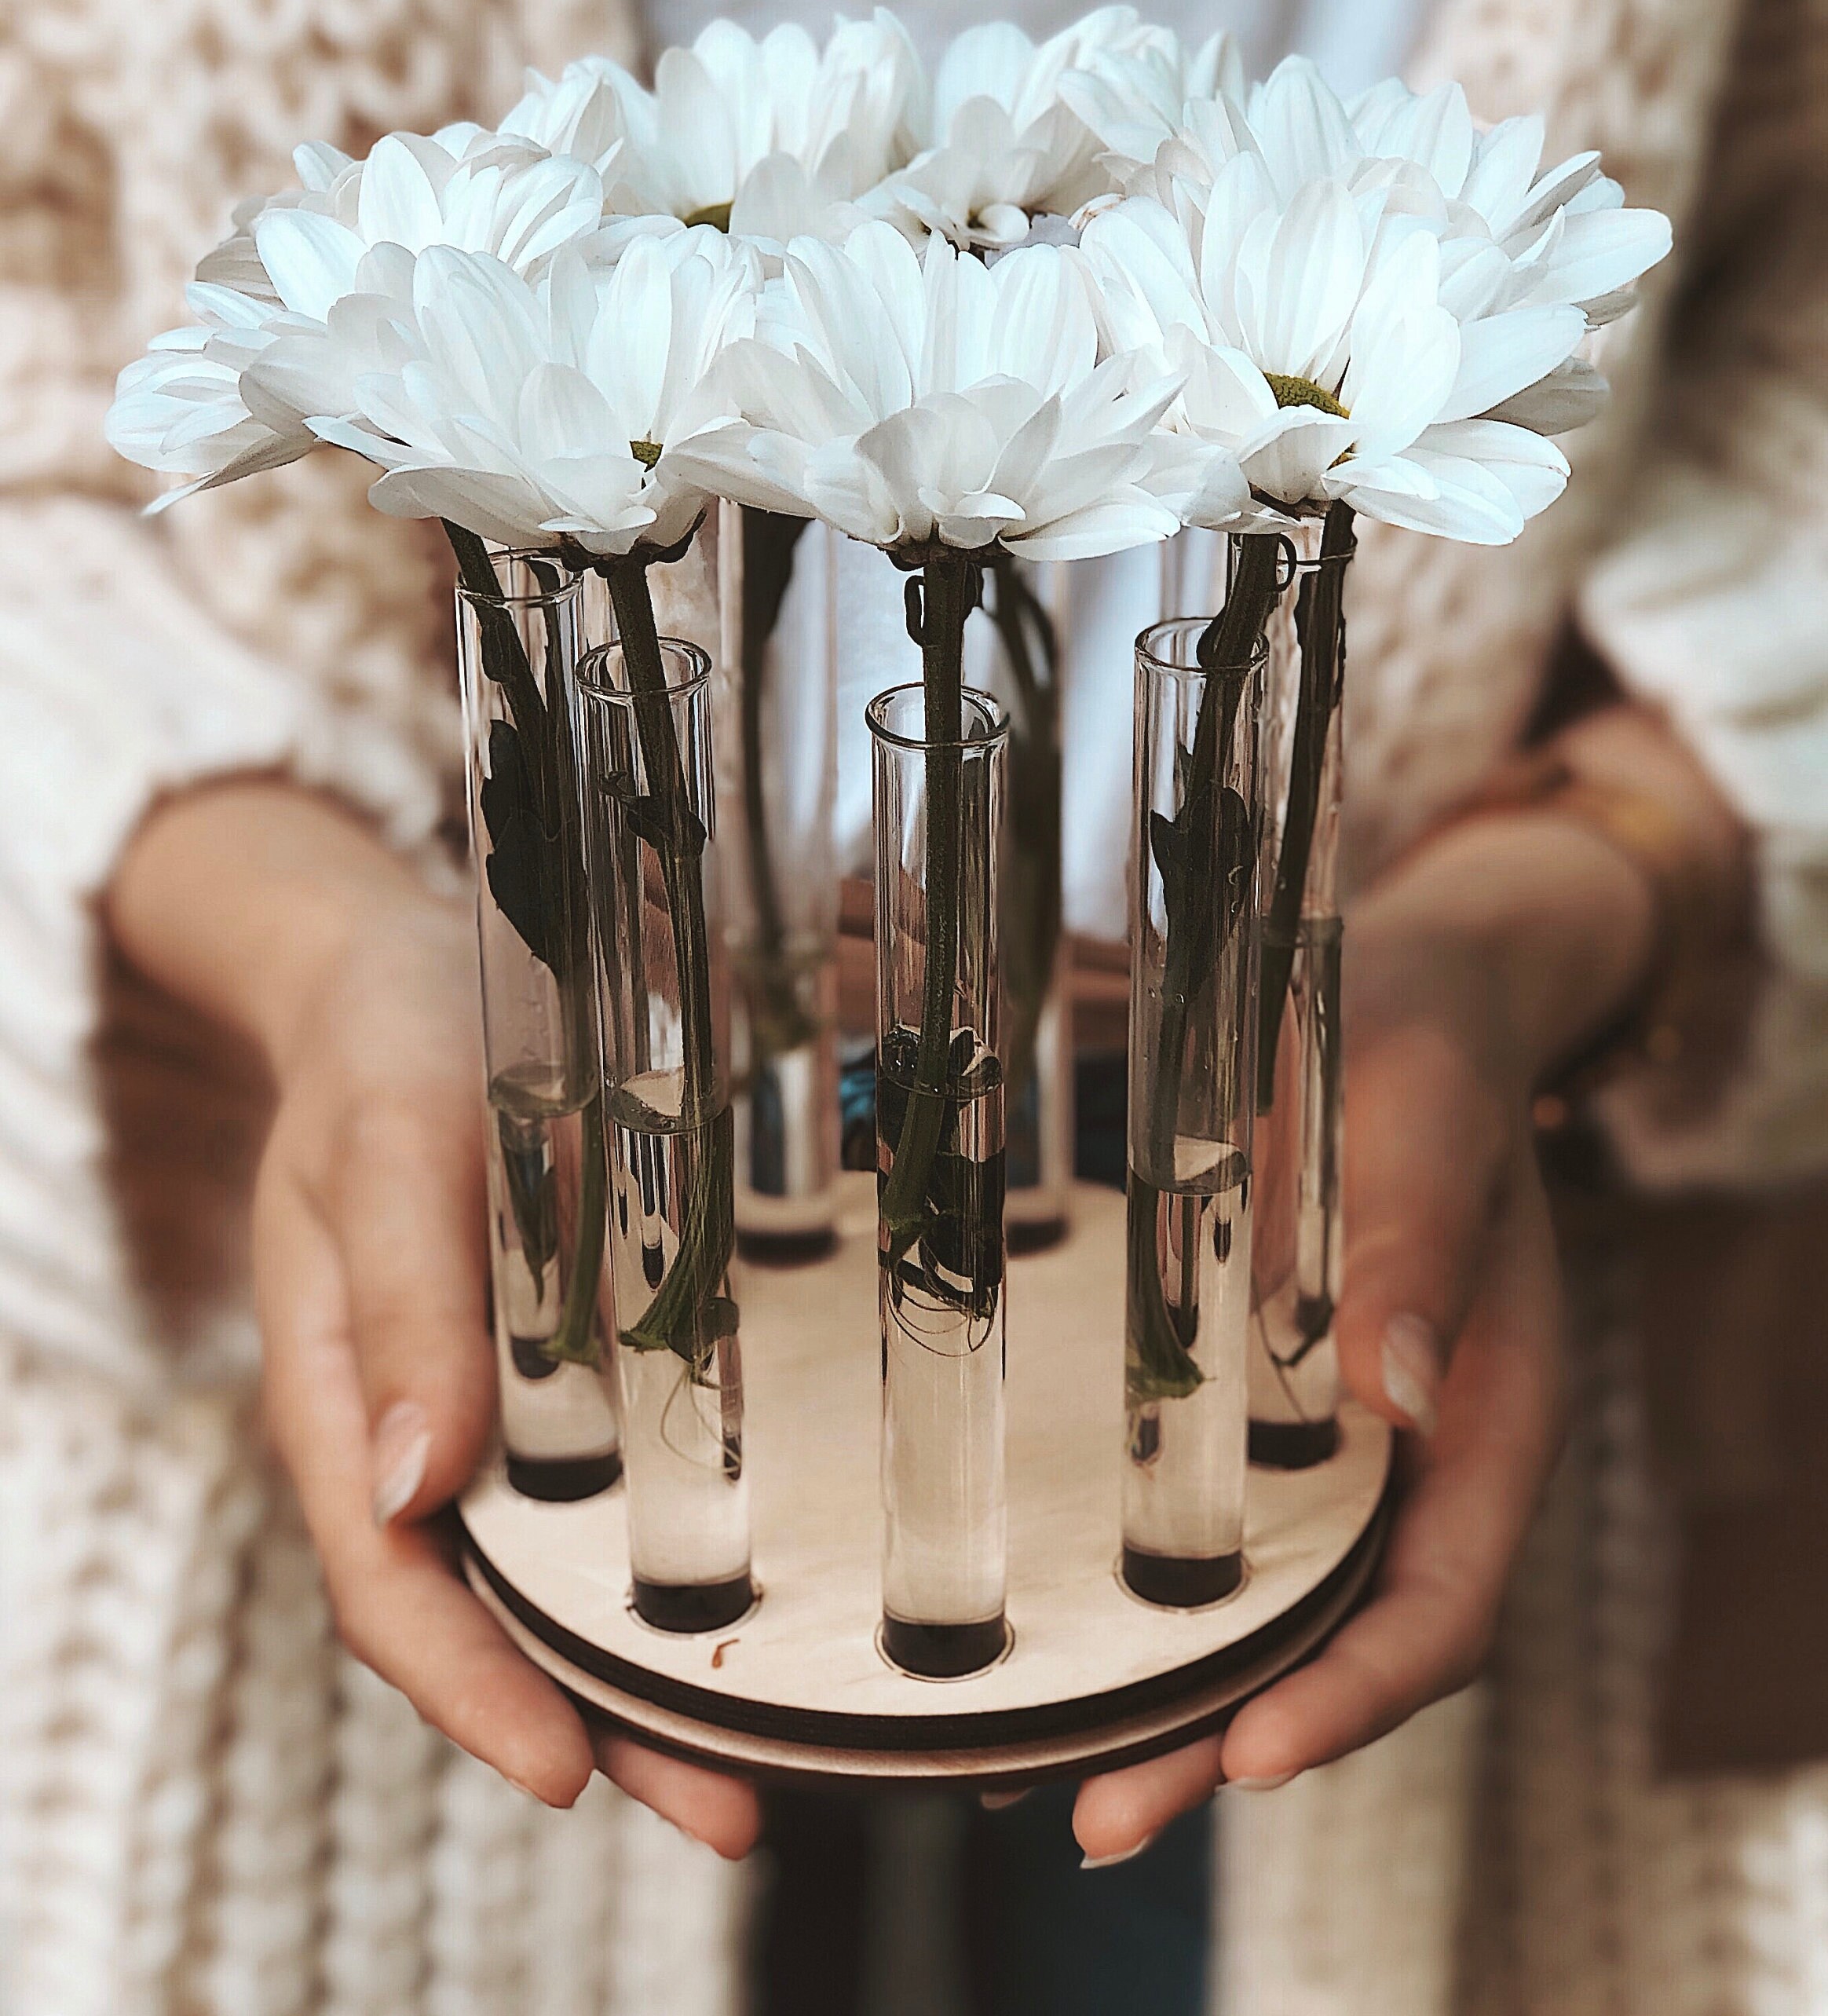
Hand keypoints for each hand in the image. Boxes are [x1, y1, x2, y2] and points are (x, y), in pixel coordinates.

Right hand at [109, 779, 759, 1854]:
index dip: (472, 1693)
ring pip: (566, 1575)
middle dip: (604, 1727)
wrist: (410, 970)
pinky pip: (614, 1485)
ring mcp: (497, 1404)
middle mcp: (426, 1428)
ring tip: (781, 1751)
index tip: (568, 1771)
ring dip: (658, 1670)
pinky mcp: (567, 1360)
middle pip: (496, 1619)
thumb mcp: (382, 1145)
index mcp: (345, 1396)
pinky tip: (773, 1589)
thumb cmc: (386, 1047)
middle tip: (731, 1809)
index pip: (392, 1588)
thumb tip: (417, 1482)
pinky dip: (679, 1556)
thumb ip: (402, 1297)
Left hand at [1074, 750, 1678, 1860]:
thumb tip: (1386, 1395)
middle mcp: (1406, 1452)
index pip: (1440, 1603)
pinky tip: (1031, 1634)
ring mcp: (1328, 1438)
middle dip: (1222, 1741)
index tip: (1255, 1756)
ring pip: (1257, 1607)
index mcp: (1483, 1412)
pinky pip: (1202, 1524)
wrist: (1393, 988)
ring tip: (1030, 1773)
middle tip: (1094, 1815)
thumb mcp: (1425, 1116)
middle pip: (1332, 1642)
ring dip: (1160, 1696)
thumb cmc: (1421, 1039)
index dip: (1356, 1694)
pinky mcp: (1253, 1399)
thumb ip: (1417, 1243)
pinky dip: (1131, 1595)